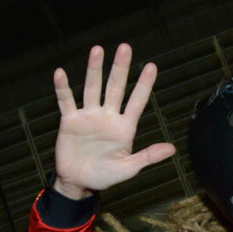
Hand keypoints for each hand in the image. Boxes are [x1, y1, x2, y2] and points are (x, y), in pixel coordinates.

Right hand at [51, 44, 174, 198]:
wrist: (78, 183)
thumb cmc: (105, 175)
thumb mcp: (128, 169)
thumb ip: (147, 156)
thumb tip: (172, 149)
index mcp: (124, 127)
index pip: (136, 101)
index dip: (144, 85)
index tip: (152, 66)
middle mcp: (107, 116)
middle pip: (115, 87)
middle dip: (120, 68)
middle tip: (125, 48)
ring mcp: (88, 117)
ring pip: (92, 88)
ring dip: (94, 70)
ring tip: (97, 50)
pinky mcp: (70, 121)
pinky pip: (66, 102)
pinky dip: (62, 88)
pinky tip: (60, 73)